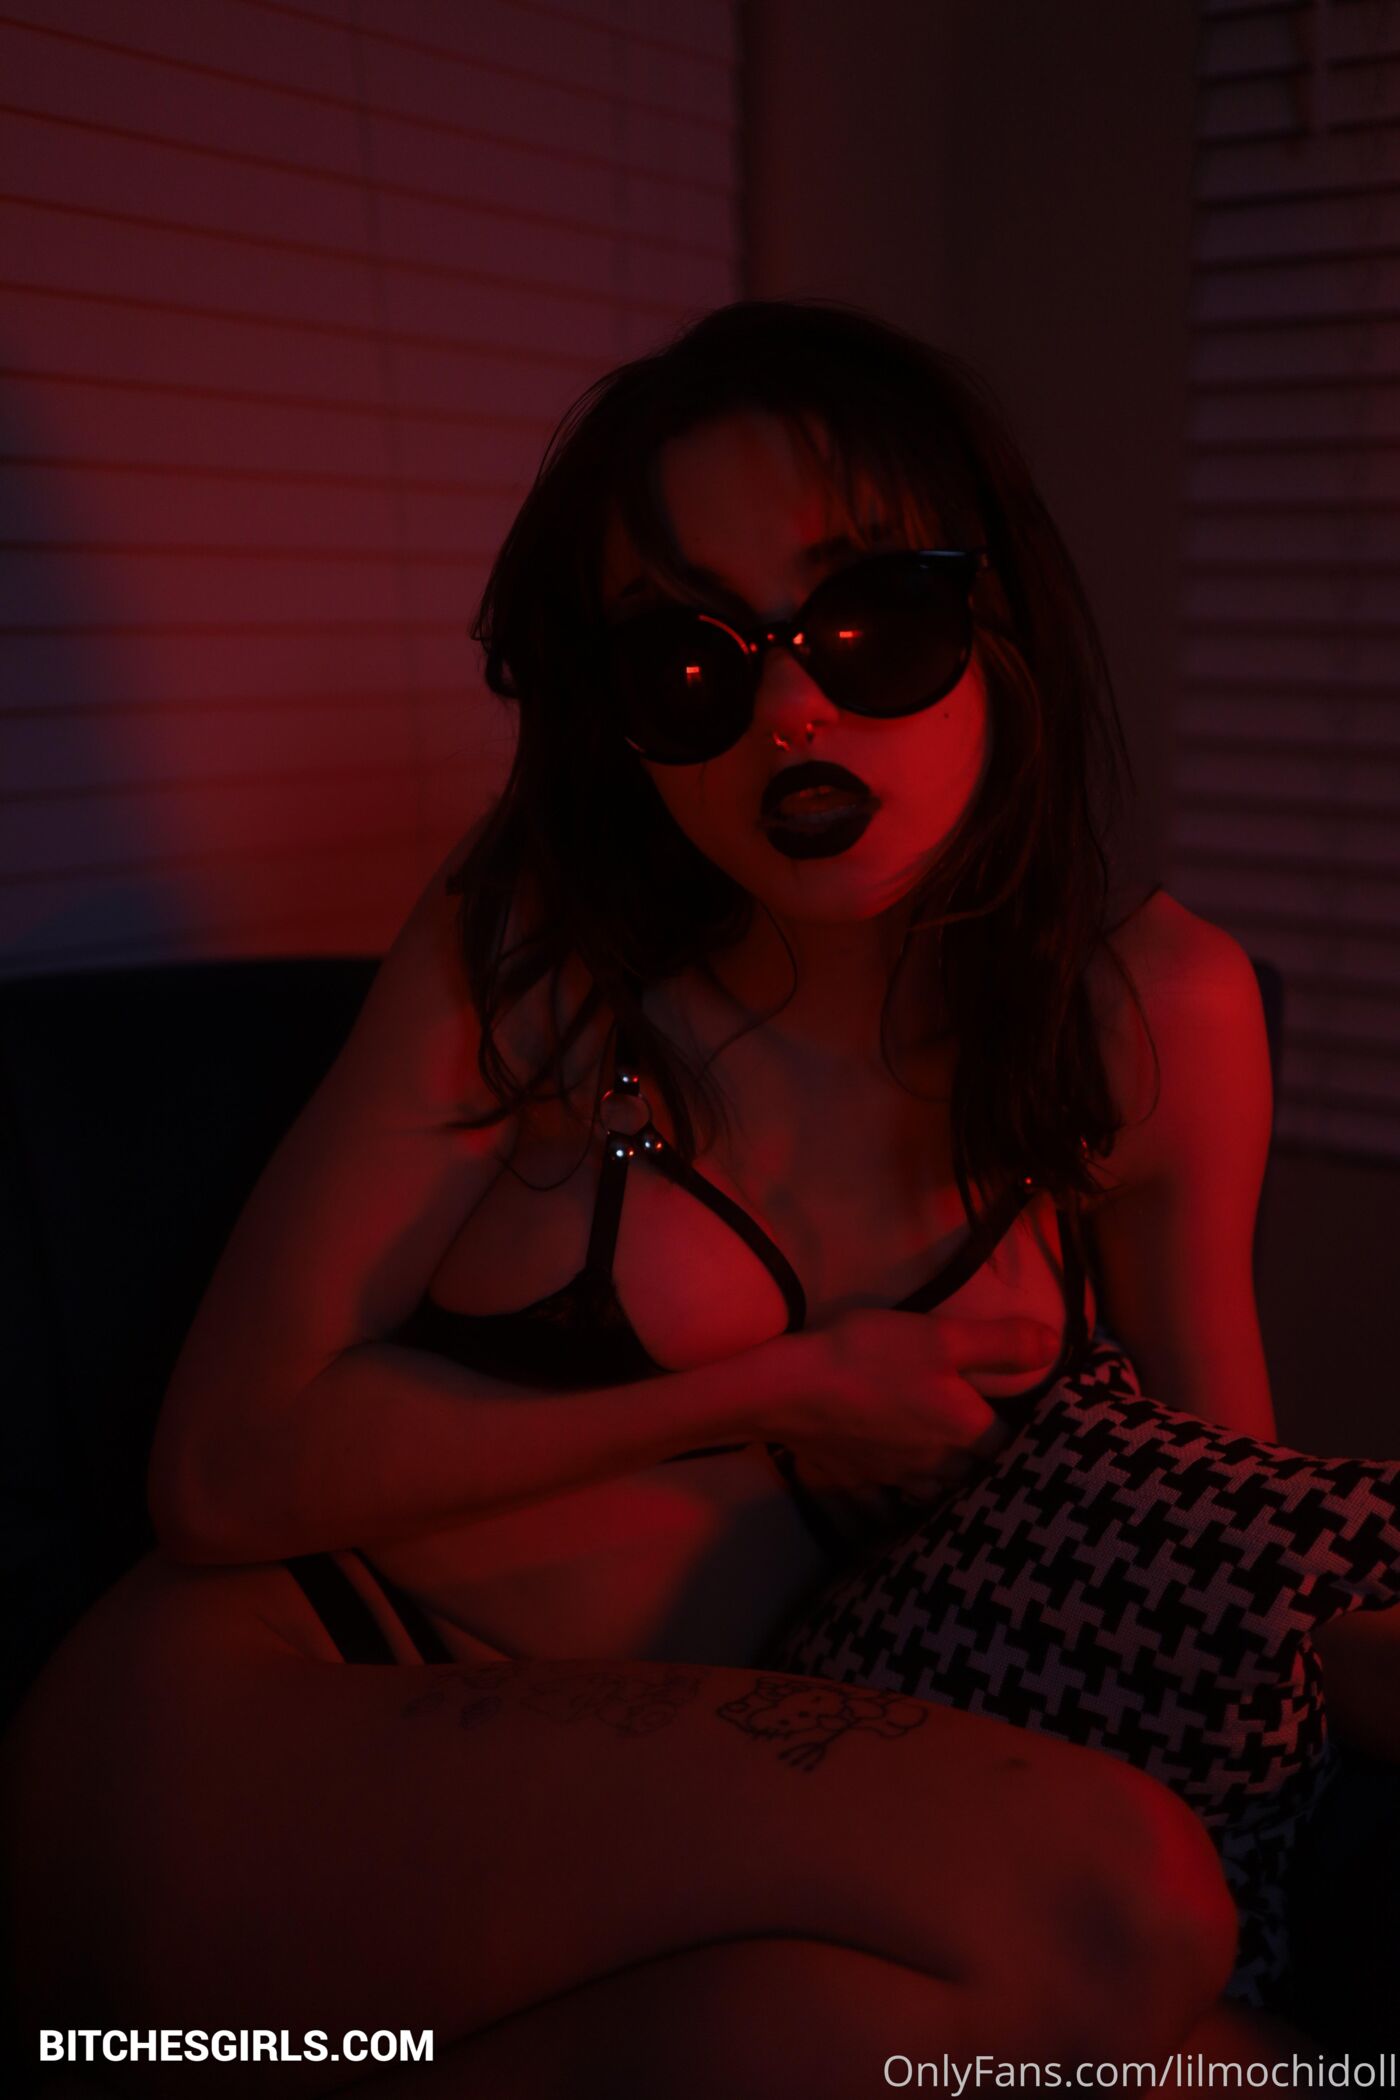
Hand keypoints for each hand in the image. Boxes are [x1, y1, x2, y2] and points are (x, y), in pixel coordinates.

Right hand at [776, 1310, 1063, 1500]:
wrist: (790, 1389)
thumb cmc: (870, 1356)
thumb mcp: (942, 1335)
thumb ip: (1001, 1344)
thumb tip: (1057, 1349)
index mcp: (964, 1432)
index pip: (1012, 1451)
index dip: (1028, 1448)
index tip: (1039, 1443)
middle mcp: (935, 1466)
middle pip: (975, 1482)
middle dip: (989, 1476)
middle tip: (1000, 1466)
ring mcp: (893, 1479)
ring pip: (935, 1501)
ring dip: (950, 1498)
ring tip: (958, 1490)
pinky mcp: (855, 1482)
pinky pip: (883, 1512)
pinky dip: (895, 1515)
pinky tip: (896, 1514)